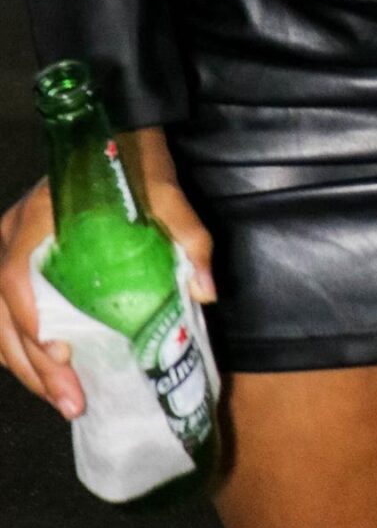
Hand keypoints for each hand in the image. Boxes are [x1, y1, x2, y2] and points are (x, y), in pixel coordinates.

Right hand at [0, 130, 215, 419]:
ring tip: (63, 399)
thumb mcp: (167, 192)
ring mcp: (8, 245)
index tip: (63, 356)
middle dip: (34, 365)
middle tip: (72, 400)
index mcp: (40, 217)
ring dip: (25, 364)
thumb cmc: (137, 160)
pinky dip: (19, 346)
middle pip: (3, 313)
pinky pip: (2, 312)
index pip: (16, 278)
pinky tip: (46, 373)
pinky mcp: (15, 257)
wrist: (120, 127)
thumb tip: (205, 292)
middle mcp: (12, 233)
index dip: (32, 324)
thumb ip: (187, 236)